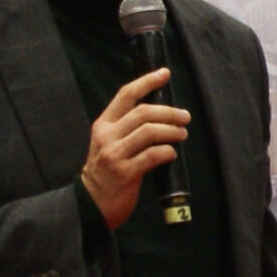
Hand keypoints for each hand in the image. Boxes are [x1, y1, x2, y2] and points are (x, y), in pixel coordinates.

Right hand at [80, 66, 188, 231]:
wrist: (91, 203)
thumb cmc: (106, 172)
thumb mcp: (107, 143)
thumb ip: (125, 128)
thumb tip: (159, 114)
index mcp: (103, 125)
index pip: (126, 95)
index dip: (147, 81)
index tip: (164, 73)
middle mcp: (107, 136)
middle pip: (143, 112)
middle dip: (169, 112)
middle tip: (184, 117)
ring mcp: (115, 155)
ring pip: (150, 132)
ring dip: (172, 131)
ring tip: (182, 134)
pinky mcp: (125, 173)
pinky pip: (153, 155)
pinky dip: (167, 151)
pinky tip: (172, 154)